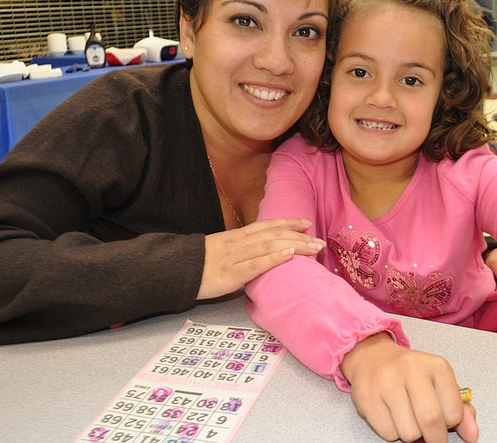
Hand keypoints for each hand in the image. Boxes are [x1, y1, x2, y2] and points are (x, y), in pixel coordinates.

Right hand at [198, 218, 323, 299]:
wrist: (176, 272)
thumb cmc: (199, 264)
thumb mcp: (223, 251)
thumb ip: (242, 251)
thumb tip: (260, 254)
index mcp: (237, 237)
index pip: (267, 226)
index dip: (288, 223)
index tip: (307, 223)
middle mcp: (239, 243)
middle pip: (273, 235)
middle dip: (299, 237)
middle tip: (320, 241)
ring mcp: (235, 258)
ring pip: (269, 246)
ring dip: (294, 246)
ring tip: (313, 247)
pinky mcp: (230, 274)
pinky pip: (255, 264)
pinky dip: (273, 258)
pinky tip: (288, 256)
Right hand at [340, 333, 478, 442]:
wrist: (373, 358)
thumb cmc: (412, 375)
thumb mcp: (440, 384)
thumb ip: (461, 410)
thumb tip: (472, 435)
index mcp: (437, 366)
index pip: (454, 412)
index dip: (450, 425)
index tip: (444, 421)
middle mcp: (411, 368)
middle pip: (430, 420)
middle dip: (433, 439)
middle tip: (430, 437)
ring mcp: (386, 381)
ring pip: (408, 433)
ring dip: (411, 435)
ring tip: (407, 418)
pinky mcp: (367, 396)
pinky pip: (387, 433)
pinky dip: (392, 432)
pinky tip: (391, 415)